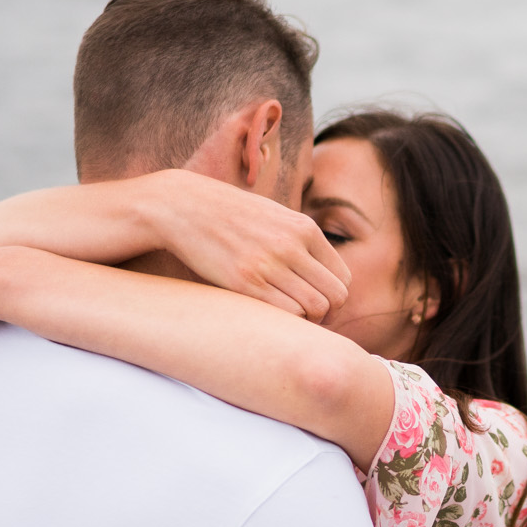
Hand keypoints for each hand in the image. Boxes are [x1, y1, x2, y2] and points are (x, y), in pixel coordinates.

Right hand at [139, 170, 350, 321]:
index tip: (317, 306)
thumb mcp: (274, 216)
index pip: (343, 277)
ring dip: (307, 321)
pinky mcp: (245, 281)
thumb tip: (319, 274)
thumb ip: (299, 240)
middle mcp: (292, 245)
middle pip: (336, 296)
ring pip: (316, 308)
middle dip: (327, 315)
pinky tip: (269, 317)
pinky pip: (286, 313)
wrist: (184, 206)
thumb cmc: (229, 216)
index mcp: (305, 229)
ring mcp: (269, 263)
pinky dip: (285, 321)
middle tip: (307, 321)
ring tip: (288, 320)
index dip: (334, 299)